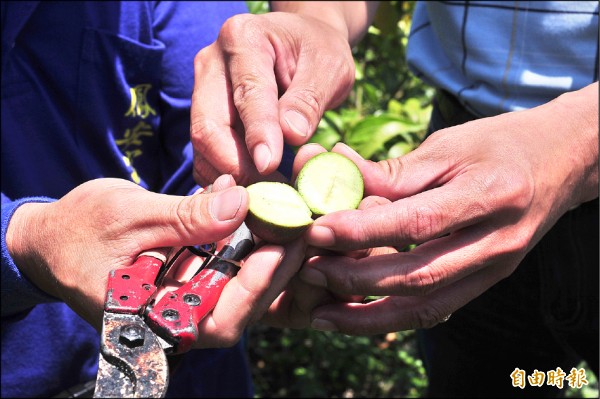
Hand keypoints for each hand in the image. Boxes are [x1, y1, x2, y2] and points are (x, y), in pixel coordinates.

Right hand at [4, 175, 304, 347]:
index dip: (254, 289)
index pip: (217, 321)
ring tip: (291, 213)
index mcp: (152, 319)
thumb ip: (185, 217)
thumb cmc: (78, 230)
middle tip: (302, 227)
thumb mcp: (129, 216)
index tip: (280, 249)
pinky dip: (244, 236)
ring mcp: (185, 296)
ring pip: (239, 284)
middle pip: (240, 306)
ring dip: (266, 249)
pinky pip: (225, 262)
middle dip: (274, 268)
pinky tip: (259, 206)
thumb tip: (239, 202)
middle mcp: (175, 315)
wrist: (52, 236)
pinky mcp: (190, 273)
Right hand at [190, 9, 356, 185]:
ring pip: (203, 146)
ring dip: (230, 177)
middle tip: (268, 194)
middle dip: (235, 166)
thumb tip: (290, 135)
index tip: (269, 166)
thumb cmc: (320, 53)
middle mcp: (211, 64)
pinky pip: (206, 155)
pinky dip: (227, 178)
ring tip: (266, 196)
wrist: (304, 46)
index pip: (247, 93)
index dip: (258, 133)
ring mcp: (203, 92)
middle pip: (208, 126)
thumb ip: (309, 99)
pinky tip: (252, 192)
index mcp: (243, 38)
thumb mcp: (330, 67)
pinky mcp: (205, 117)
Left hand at [293, 83, 597, 334]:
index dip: (363, 230)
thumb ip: (392, 170)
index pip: (418, 221)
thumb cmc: (500, 144)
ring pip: (427, 306)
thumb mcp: (448, 144)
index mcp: (491, 195)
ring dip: (369, 315)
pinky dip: (394, 317)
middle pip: (419, 275)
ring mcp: (495, 268)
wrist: (562, 160)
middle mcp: (497, 241)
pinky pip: (437, 309)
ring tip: (320, 311)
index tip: (316, 231)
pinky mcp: (487, 281)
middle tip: (307, 270)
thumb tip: (333, 169)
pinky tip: (357, 315)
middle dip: (356, 278)